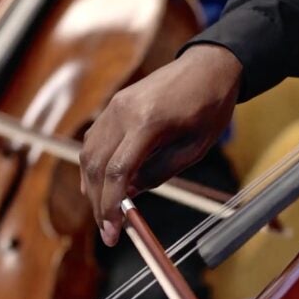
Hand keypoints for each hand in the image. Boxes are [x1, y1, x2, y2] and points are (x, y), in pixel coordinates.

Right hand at [79, 44, 242, 245]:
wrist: (208, 66)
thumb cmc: (209, 107)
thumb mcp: (194, 149)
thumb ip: (159, 172)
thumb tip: (129, 193)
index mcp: (148, 122)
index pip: (117, 172)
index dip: (111, 206)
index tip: (113, 232)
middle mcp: (123, 112)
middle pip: (96, 166)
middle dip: (98, 204)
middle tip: (107, 231)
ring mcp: (115, 107)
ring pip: (88, 154)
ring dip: (92, 188)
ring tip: (103, 213)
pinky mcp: (114, 106)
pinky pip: (93, 141)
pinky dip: (92, 167)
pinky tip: (96, 186)